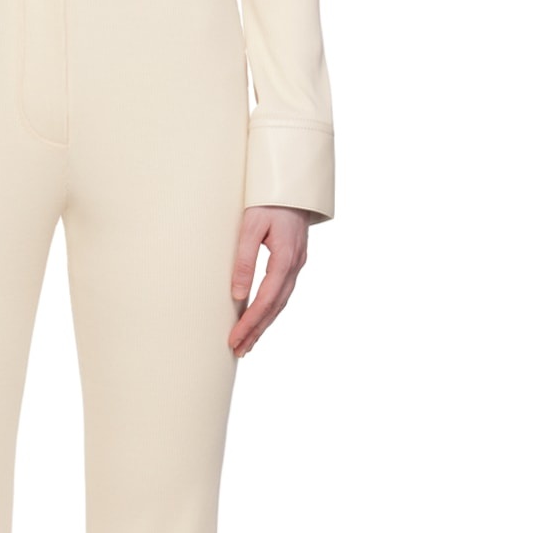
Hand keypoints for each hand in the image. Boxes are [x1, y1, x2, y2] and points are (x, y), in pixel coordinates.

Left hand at [229, 206, 311, 357]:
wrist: (293, 182)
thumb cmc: (269, 200)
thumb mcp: (251, 226)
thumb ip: (244, 259)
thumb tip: (238, 294)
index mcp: (285, 258)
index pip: (266, 300)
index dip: (250, 322)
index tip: (234, 339)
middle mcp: (295, 265)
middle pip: (275, 308)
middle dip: (256, 331)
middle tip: (238, 350)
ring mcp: (298, 264)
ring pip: (280, 303)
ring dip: (264, 325)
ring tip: (247, 343)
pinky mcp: (294, 261)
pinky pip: (282, 293)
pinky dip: (270, 310)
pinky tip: (260, 320)